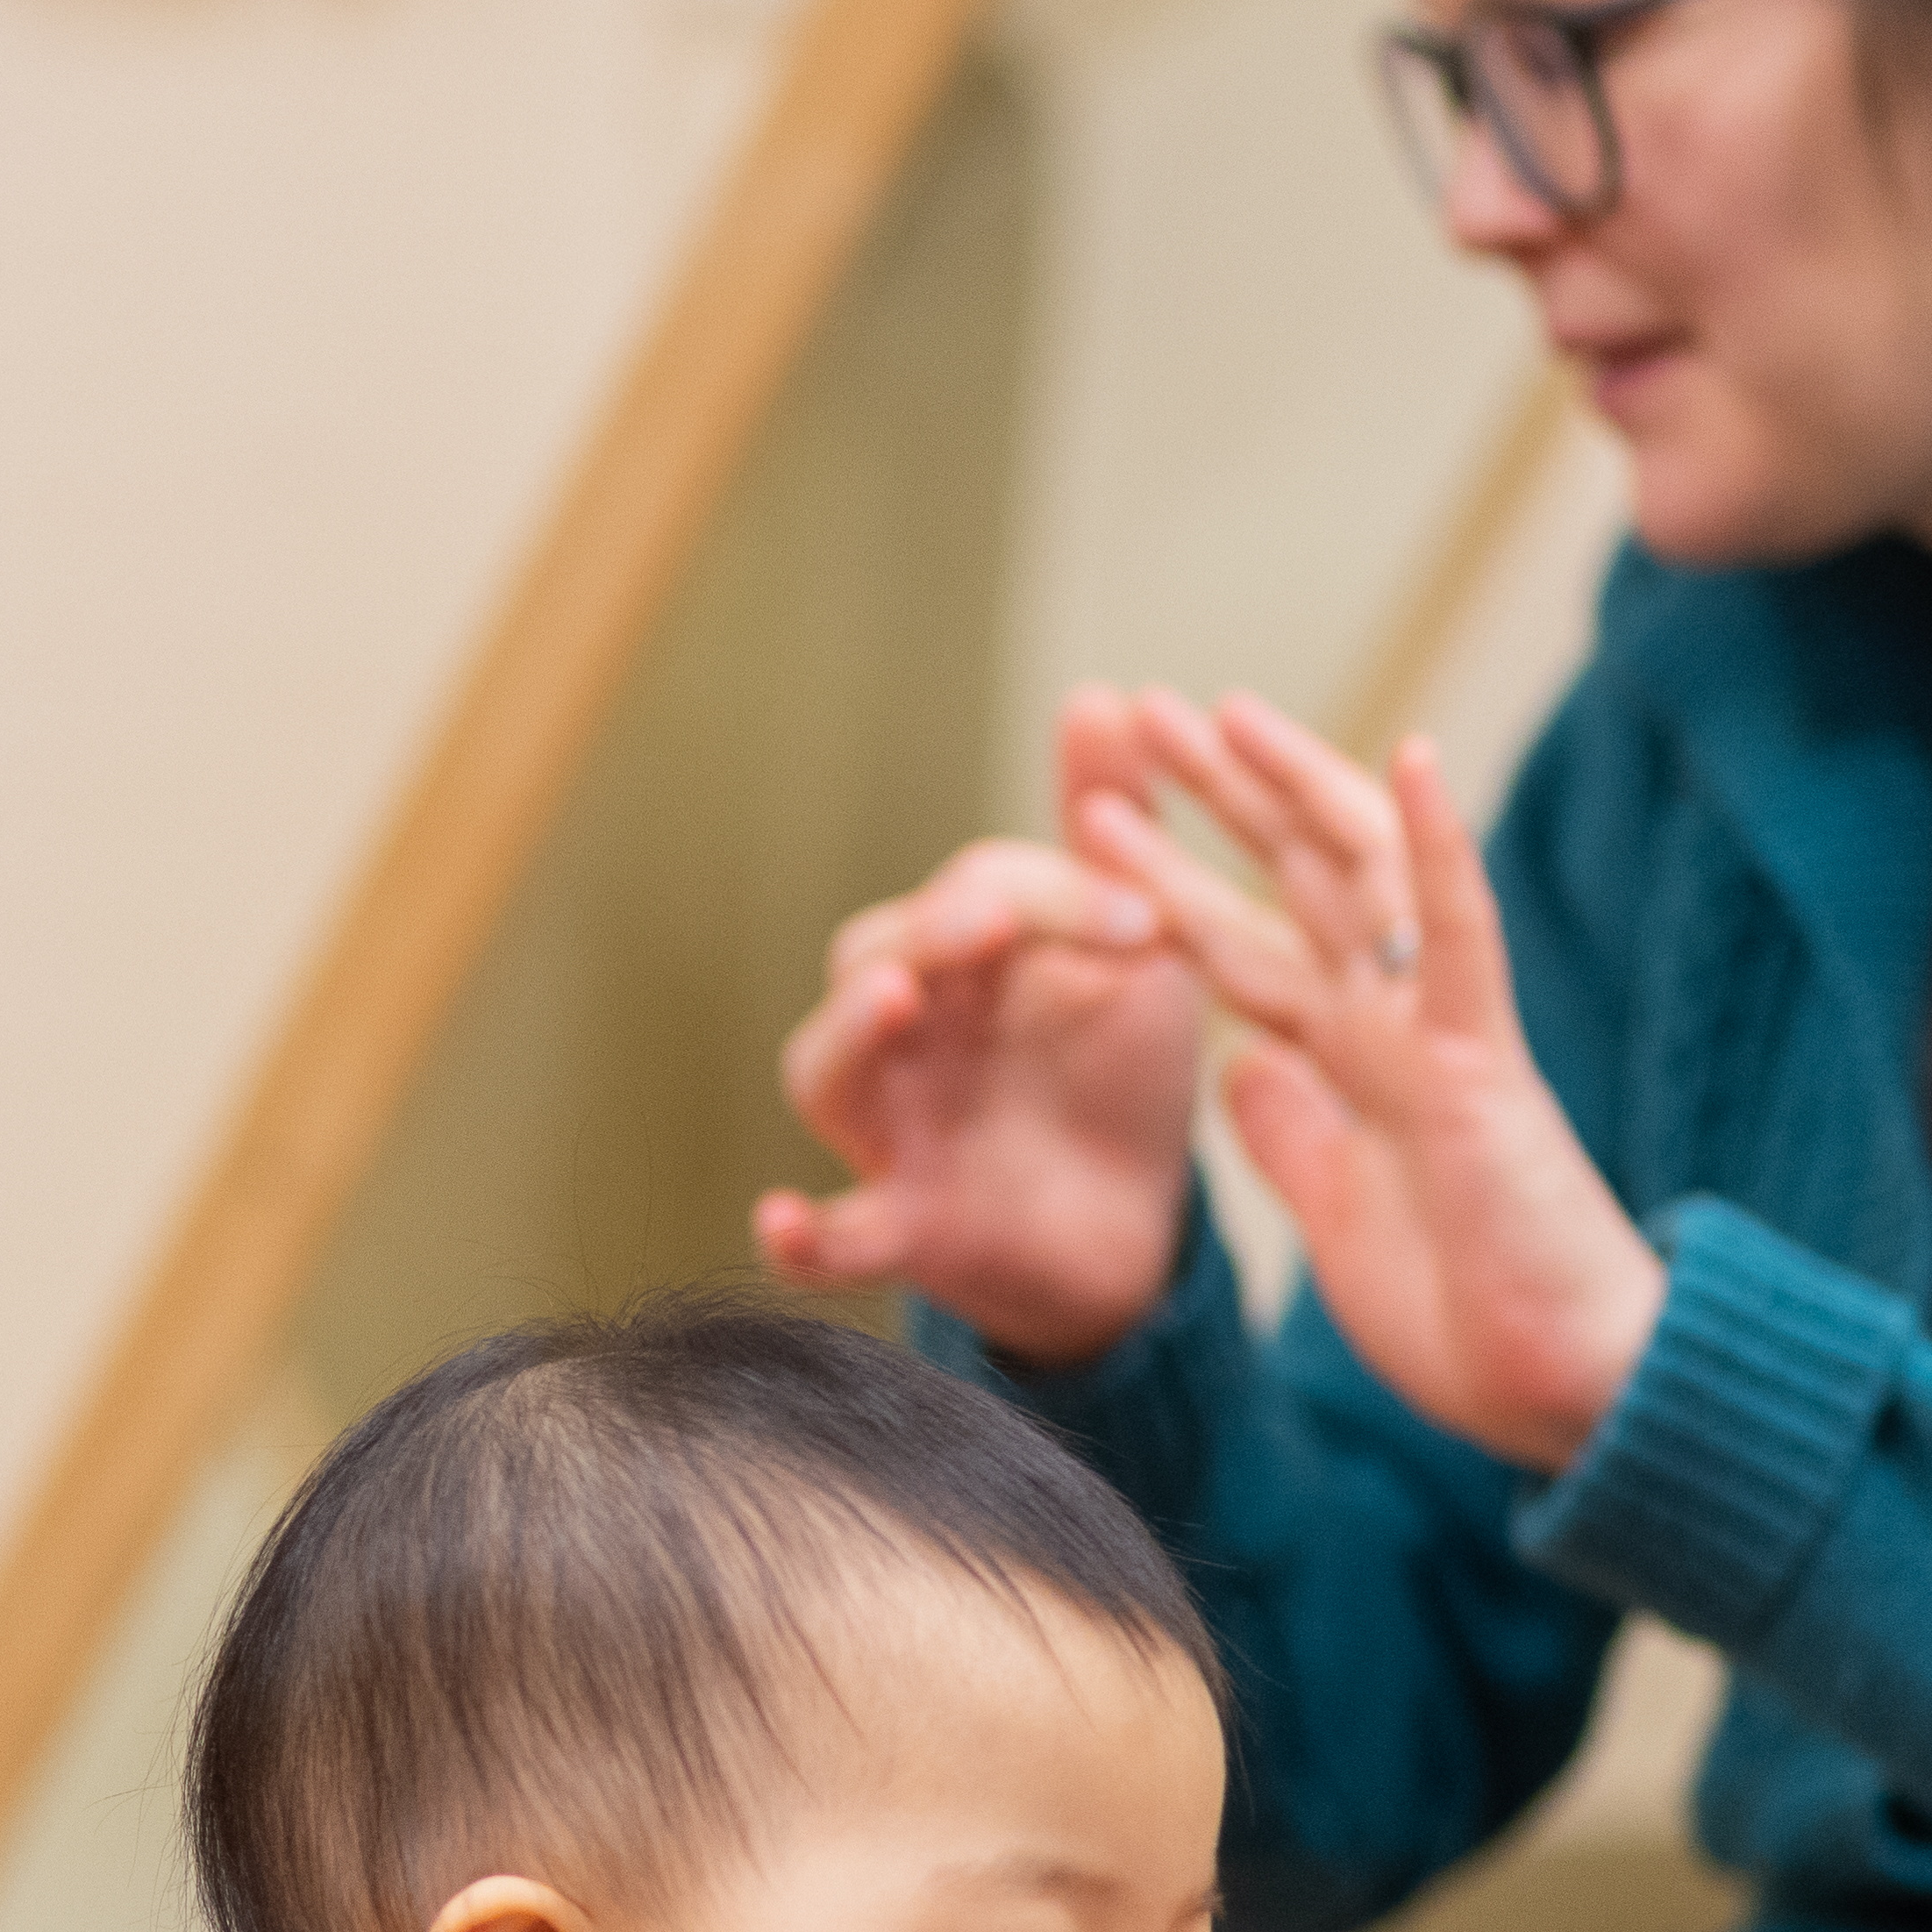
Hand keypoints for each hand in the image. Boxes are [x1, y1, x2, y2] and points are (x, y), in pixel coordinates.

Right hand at [752, 714, 1210, 1361]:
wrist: (1138, 1222)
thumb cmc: (1113, 1073)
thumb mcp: (1132, 946)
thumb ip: (1107, 831)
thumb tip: (1098, 695)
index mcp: (961, 957)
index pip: (979, 894)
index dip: (1055, 895)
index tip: (1146, 918)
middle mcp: (906, 1032)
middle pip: (877, 957)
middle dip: (934, 934)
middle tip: (996, 919)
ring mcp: (894, 1127)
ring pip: (828, 1068)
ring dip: (852, 1032)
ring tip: (894, 1002)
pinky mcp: (906, 1227)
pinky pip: (835, 1234)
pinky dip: (801, 1236)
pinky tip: (785, 1220)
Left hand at [1071, 692, 1664, 1474]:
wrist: (1569, 1392)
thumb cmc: (1473, 1315)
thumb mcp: (1339, 1220)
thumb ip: (1294, 1136)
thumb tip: (1240, 1069)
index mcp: (1353, 1066)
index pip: (1248, 944)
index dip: (1172, 880)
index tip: (1098, 812)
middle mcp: (1392, 1028)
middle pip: (1292, 882)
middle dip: (1216, 799)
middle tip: (1136, 714)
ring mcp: (1440, 1034)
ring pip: (1361, 879)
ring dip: (1296, 789)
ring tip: (1227, 710)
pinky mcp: (1483, 1066)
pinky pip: (1458, 939)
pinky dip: (1437, 850)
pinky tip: (1413, 759)